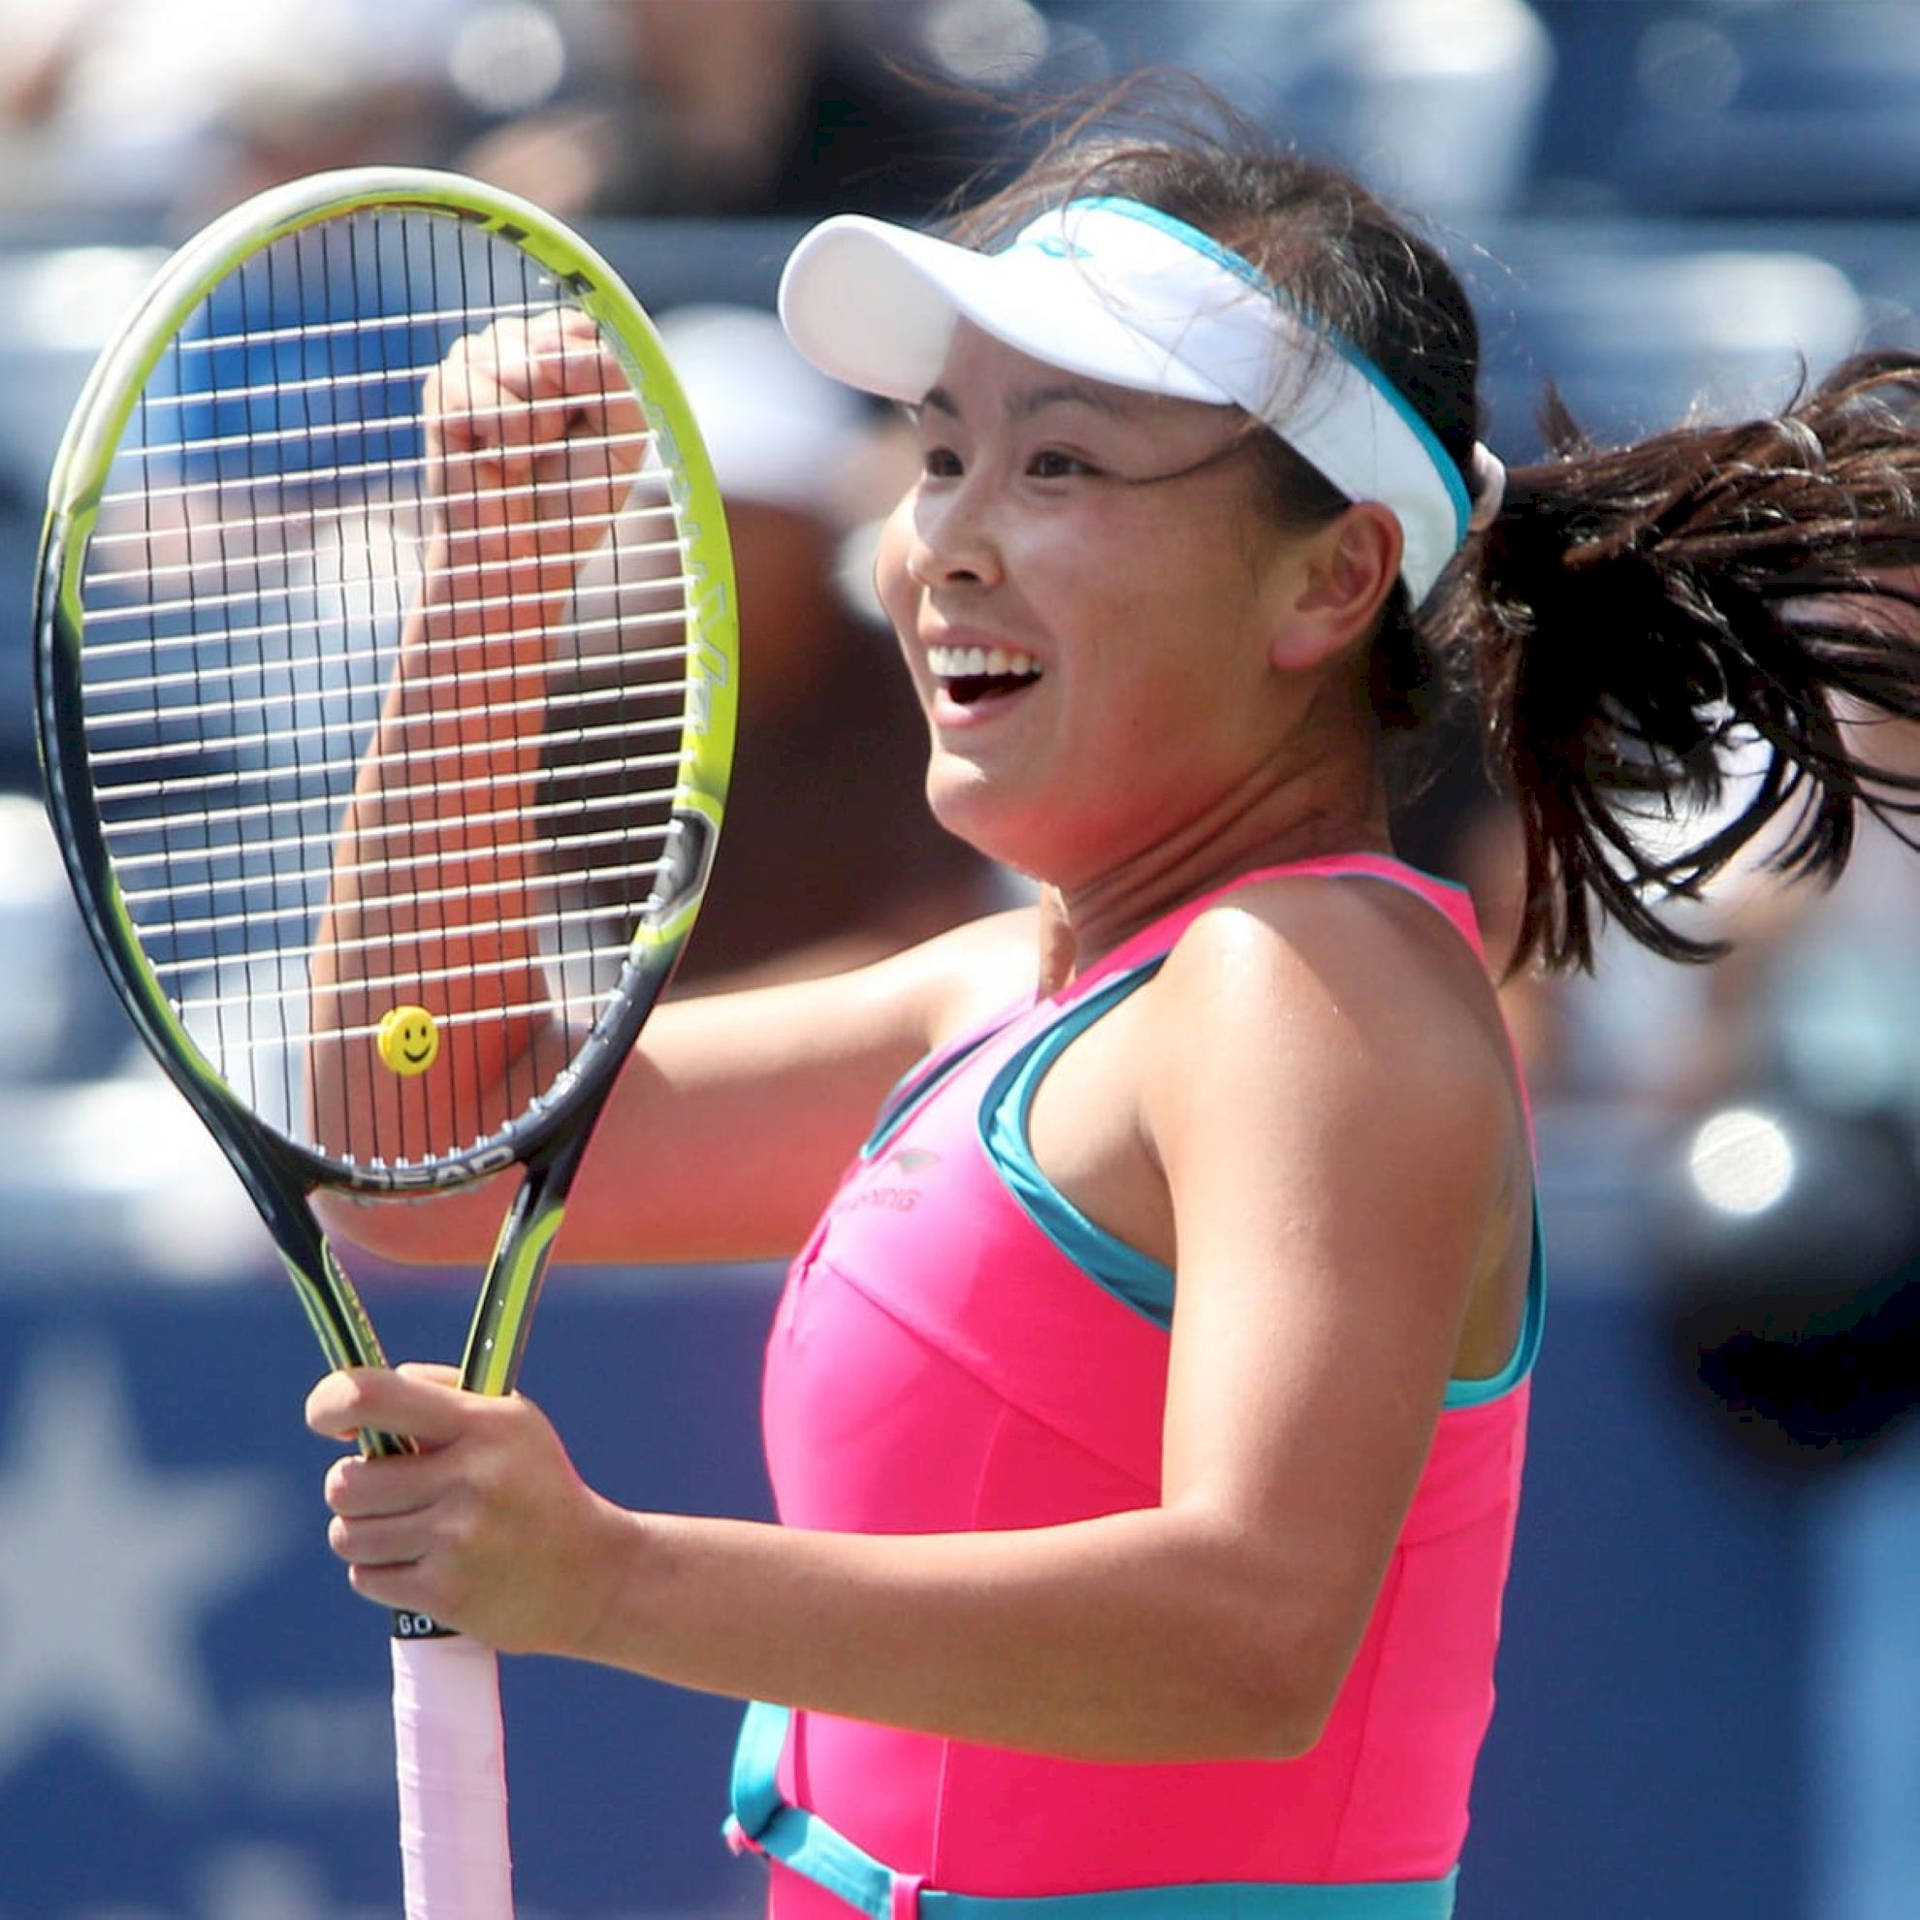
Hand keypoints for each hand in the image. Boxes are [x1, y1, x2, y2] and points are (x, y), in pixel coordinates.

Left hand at [306, 1363, 631, 1656]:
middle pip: (345, 1482)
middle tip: (384, 1490)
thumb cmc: (535, 1485)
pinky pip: (366, 1578)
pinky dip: (382, 1573)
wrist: (591, 1574)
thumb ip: (439, 1392)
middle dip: (352, 1487)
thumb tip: (355, 1398)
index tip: (326, 1419)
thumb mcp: (510, 1421)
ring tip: (406, 1529)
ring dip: (364, 1533)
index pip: (372, 1397)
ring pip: (347, 1534)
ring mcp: (457, 1538)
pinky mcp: (446, 1593)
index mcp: (483, 1423)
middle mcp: (469, 1477)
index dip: (329, 1403)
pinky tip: (422, 1563)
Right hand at [423, 308, 645, 592]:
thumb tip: (545, 351)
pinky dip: (505, 438)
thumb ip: (612, 377)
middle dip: (568, 406)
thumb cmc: (575, 494)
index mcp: (565, 345)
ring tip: (526, 453)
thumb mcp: (624, 435)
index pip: (587, 328)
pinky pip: (487, 393)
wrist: (524, 551)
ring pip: (526, 366)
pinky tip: (498, 458)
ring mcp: (477, 358)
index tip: (593, 420)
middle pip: (556, 341)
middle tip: (553, 444)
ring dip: (537, 426)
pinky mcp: (445, 386)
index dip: (596, 377)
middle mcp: (518, 341)